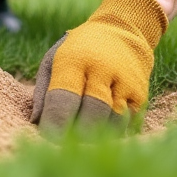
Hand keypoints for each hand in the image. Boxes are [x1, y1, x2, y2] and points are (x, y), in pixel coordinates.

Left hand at [30, 0, 166, 135]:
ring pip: (114, 121)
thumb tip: (35, 122)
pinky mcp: (141, 93)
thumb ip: (42, 91)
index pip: (64, 99)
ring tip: (86, 142)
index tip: (49, 140)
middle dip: (79, 135)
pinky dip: (115, 132)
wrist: (121, 30)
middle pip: (93, 113)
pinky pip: (130, 122)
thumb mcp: (54, 60)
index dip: (56, 124)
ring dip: (99, 136)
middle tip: (68, 146)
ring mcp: (125, 82)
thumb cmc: (78, 52)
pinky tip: (104, 132)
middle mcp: (102, 70)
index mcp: (74, 60)